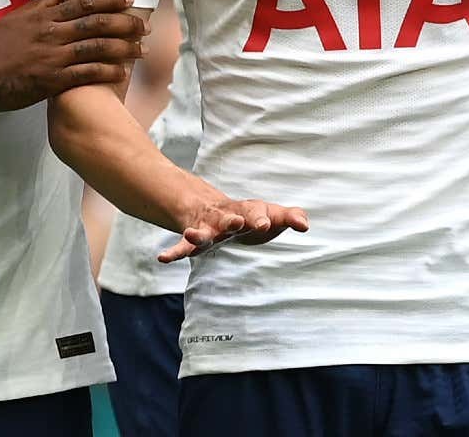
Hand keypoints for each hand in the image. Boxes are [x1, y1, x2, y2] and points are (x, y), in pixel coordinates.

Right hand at [0, 0, 145, 110]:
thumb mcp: (16, 18)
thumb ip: (42, 2)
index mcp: (45, 17)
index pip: (84, 3)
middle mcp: (53, 34)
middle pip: (98, 24)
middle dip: (126, 24)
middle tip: (145, 26)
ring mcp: (54, 57)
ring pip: (97, 48)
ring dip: (124, 48)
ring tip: (142, 50)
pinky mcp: (53, 80)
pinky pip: (87, 74)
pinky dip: (107, 72)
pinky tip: (123, 72)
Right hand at [156, 198, 310, 261]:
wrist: (213, 210)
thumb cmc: (249, 216)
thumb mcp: (271, 215)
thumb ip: (290, 217)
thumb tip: (305, 224)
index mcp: (247, 211)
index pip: (256, 212)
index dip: (261, 218)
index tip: (267, 223)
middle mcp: (226, 218)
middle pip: (230, 218)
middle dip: (234, 220)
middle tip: (238, 222)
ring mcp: (208, 229)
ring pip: (202, 231)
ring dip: (198, 233)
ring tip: (191, 234)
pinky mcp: (193, 242)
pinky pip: (182, 247)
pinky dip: (174, 252)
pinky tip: (162, 258)